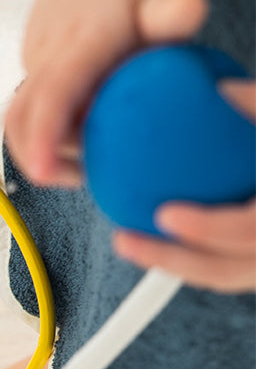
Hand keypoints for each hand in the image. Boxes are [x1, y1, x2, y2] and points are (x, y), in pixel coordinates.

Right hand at [6, 0, 208, 185]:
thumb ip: (171, 14)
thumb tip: (189, 11)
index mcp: (81, 40)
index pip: (53, 94)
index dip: (44, 137)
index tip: (44, 171)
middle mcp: (47, 53)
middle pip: (21, 120)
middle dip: (41, 159)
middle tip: (81, 176)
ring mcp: (32, 60)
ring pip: (18, 120)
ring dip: (40, 150)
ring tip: (78, 160)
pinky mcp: (28, 66)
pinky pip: (26, 108)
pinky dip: (45, 129)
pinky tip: (77, 129)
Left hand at [112, 80, 255, 291]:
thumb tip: (221, 92)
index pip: (249, 230)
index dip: (206, 228)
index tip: (165, 215)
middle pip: (227, 270)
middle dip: (172, 260)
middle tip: (126, 240)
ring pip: (225, 276)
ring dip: (175, 265)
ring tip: (132, 244)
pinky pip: (227, 270)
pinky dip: (193, 260)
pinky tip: (161, 241)